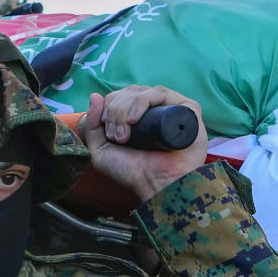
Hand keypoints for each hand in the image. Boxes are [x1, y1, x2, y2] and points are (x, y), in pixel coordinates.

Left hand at [80, 85, 207, 200]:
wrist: (156, 184)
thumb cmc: (131, 171)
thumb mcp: (101, 151)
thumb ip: (92, 126)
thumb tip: (95, 95)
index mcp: (135, 114)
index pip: (118, 96)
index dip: (108, 108)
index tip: (108, 133)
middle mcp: (153, 109)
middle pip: (128, 92)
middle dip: (115, 112)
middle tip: (117, 137)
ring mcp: (170, 107)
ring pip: (141, 92)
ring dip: (125, 109)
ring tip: (125, 135)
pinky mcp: (186, 108)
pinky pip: (160, 93)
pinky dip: (142, 101)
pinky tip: (135, 119)